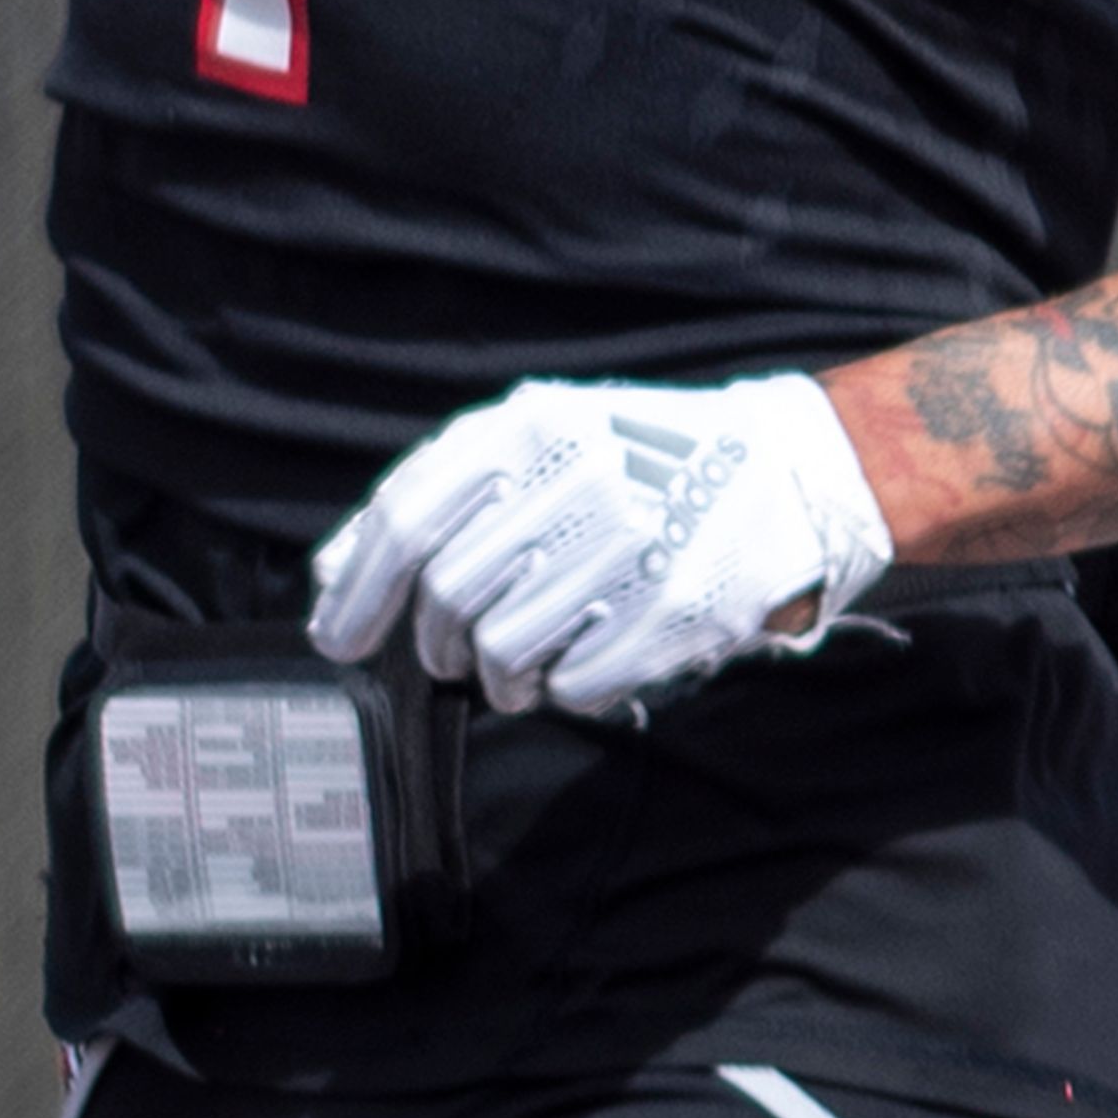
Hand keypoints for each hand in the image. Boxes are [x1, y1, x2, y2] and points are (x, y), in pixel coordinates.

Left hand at [308, 374, 897, 719]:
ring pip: (504, 653)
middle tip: (452, 654)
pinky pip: (574, 687)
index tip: (338, 638)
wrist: (787, 470)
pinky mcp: (678, 610)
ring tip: (522, 666)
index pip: (407, 521)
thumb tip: (329, 579)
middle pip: (448, 597)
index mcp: (532, 426)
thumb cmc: (638, 459)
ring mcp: (633, 546)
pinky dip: (561, 691)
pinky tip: (580, 664)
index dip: (358, 591)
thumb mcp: (536, 439)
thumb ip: (435, 496)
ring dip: (497, 678)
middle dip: (435, 644)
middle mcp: (580, 477)